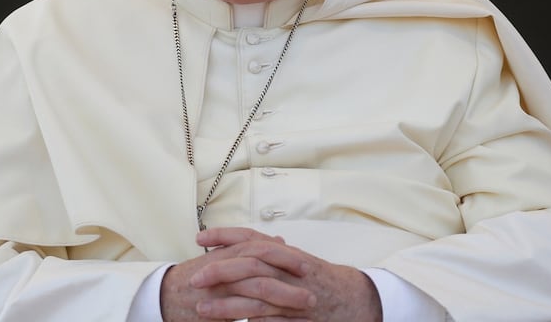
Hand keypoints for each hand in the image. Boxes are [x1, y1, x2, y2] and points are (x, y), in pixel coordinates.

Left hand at [160, 227, 382, 321]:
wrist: (356, 298)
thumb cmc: (321, 279)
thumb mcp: (293, 260)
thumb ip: (270, 252)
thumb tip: (241, 245)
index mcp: (285, 254)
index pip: (251, 238)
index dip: (225, 236)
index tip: (199, 238)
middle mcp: (288, 270)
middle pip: (250, 264)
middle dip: (220, 270)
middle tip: (194, 278)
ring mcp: (293, 295)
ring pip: (256, 296)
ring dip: (227, 305)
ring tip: (201, 309)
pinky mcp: (298, 319)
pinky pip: (273, 321)